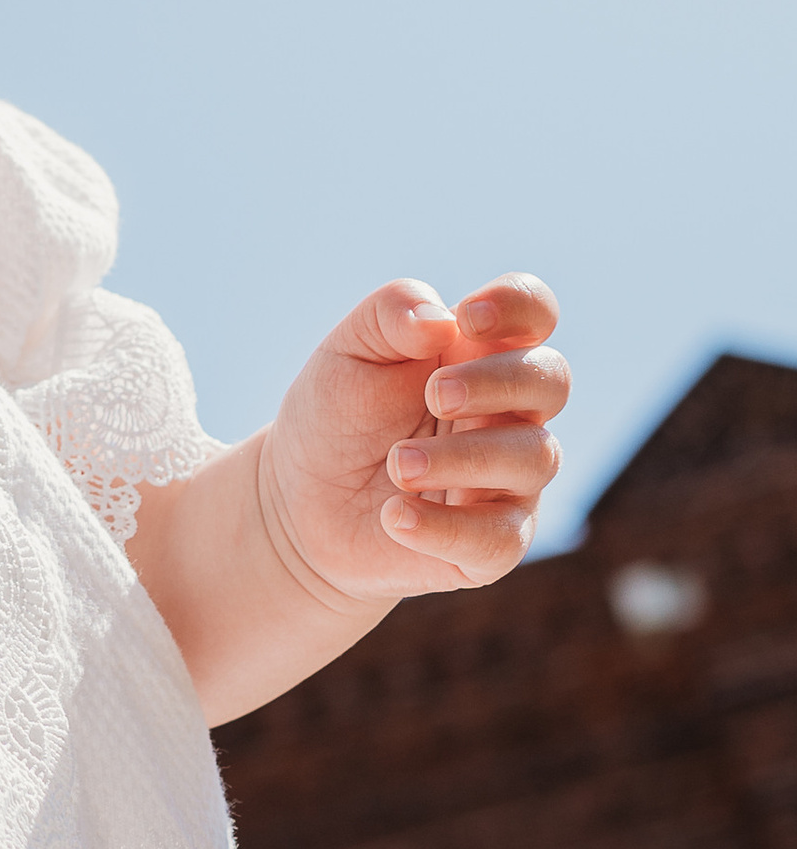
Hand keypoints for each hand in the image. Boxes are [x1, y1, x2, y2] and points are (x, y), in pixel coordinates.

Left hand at [260, 273, 566, 605]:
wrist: (298, 500)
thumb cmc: (335, 415)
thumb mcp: (347, 351)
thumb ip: (389, 316)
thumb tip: (440, 319)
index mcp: (477, 353)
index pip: (533, 312)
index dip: (519, 304)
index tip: (468, 318)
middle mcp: (507, 413)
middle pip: (550, 379)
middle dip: (496, 381)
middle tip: (433, 395)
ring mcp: (507, 480)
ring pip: (536, 458)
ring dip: (463, 457)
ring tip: (396, 464)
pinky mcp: (490, 544)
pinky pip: (502, 539)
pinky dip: (447, 528)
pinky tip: (395, 516)